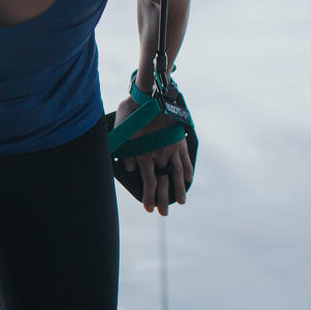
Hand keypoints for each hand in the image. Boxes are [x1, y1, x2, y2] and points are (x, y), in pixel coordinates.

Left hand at [114, 97, 192, 215]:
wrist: (148, 96)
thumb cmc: (130, 114)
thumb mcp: (121, 133)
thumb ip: (125, 153)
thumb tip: (129, 169)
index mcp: (143, 154)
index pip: (148, 182)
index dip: (149, 197)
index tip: (149, 209)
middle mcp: (159, 154)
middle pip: (163, 182)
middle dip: (163, 199)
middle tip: (164, 213)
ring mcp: (171, 148)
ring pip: (177, 174)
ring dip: (178, 189)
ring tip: (181, 202)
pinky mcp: (179, 140)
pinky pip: (185, 159)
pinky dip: (188, 170)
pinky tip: (188, 180)